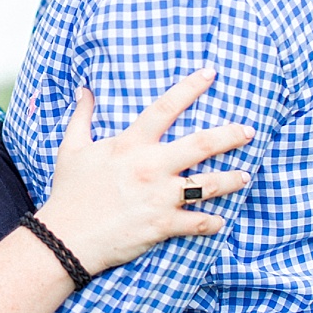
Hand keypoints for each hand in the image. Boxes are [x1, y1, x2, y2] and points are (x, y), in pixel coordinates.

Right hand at [37, 68, 254, 275]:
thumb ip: (82, 117)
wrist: (64, 238)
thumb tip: (84, 90)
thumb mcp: (71, 148)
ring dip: (231, 179)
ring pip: (208, 185)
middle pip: (201, 144)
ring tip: (245, 176)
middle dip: (229, 135)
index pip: (166, 107)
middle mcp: (151, 166)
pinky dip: (212, 222)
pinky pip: (197, 222)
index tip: (211, 73)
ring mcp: (159, 196)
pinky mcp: (162, 225)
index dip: (190, 87)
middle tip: (248, 131)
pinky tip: (221, 220)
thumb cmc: (68, 192)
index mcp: (131, 144)